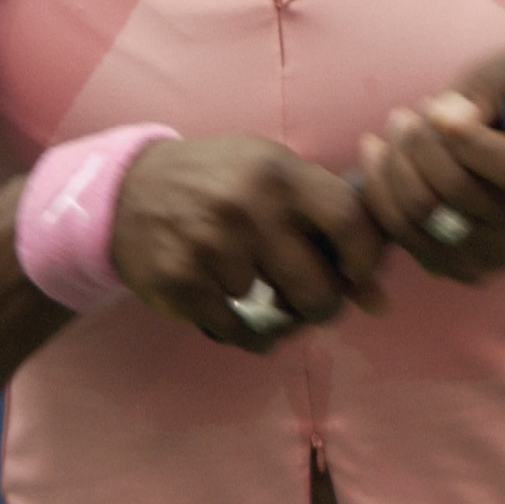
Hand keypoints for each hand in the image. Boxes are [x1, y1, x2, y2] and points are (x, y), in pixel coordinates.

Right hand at [109, 135, 387, 350]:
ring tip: (247, 278)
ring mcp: (211, 247)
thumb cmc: (217, 182)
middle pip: (317, 287)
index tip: (358, 273)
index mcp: (278, 174)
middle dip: (322, 304)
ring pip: (272, 309)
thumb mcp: (269, 176)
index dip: (365, 257)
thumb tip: (378, 298)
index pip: (349, 220)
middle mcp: (247, 208)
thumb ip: (324, 222)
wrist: (126, 191)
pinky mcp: (180, 282)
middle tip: (311, 300)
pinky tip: (229, 304)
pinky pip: (235, 329)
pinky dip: (241, 328)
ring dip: (269, 307)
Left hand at [355, 49, 504, 284]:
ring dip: (395, 163)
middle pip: (459, 191)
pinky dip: (380, 189)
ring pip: (424, 213)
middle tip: (406, 116)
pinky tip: (379, 155)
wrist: (499, 155)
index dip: (468, 140)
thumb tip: (450, 115)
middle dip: (419, 144)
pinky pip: (401, 232)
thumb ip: (488, 84)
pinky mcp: (453, 266)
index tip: (432, 107)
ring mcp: (492, 255)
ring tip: (396, 129)